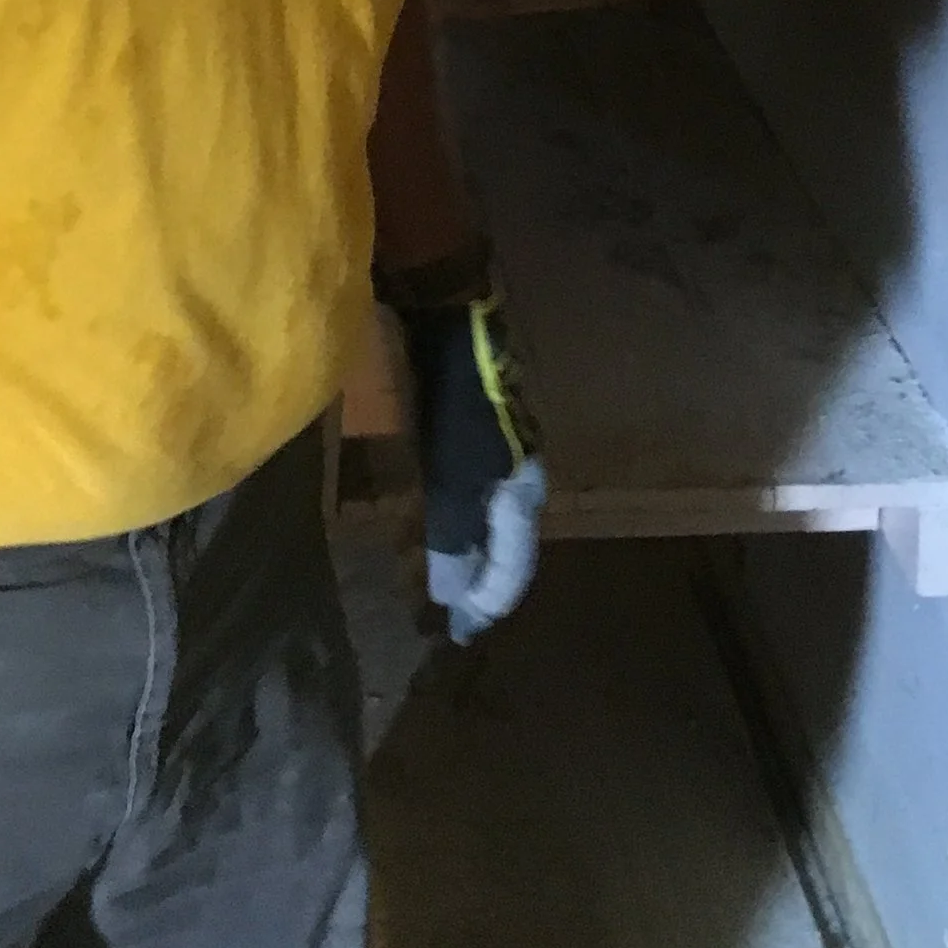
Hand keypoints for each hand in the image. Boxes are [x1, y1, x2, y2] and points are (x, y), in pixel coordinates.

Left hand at [392, 278, 546, 644]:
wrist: (452, 311)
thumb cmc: (458, 396)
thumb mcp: (459, 472)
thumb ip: (456, 534)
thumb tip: (454, 597)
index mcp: (523, 490)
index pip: (513, 565)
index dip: (488, 602)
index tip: (460, 635)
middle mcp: (515, 474)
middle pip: (502, 544)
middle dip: (478, 583)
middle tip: (449, 615)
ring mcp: (491, 448)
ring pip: (482, 517)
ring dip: (463, 551)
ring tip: (434, 578)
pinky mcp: (465, 425)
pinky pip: (461, 490)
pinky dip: (448, 518)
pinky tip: (423, 521)